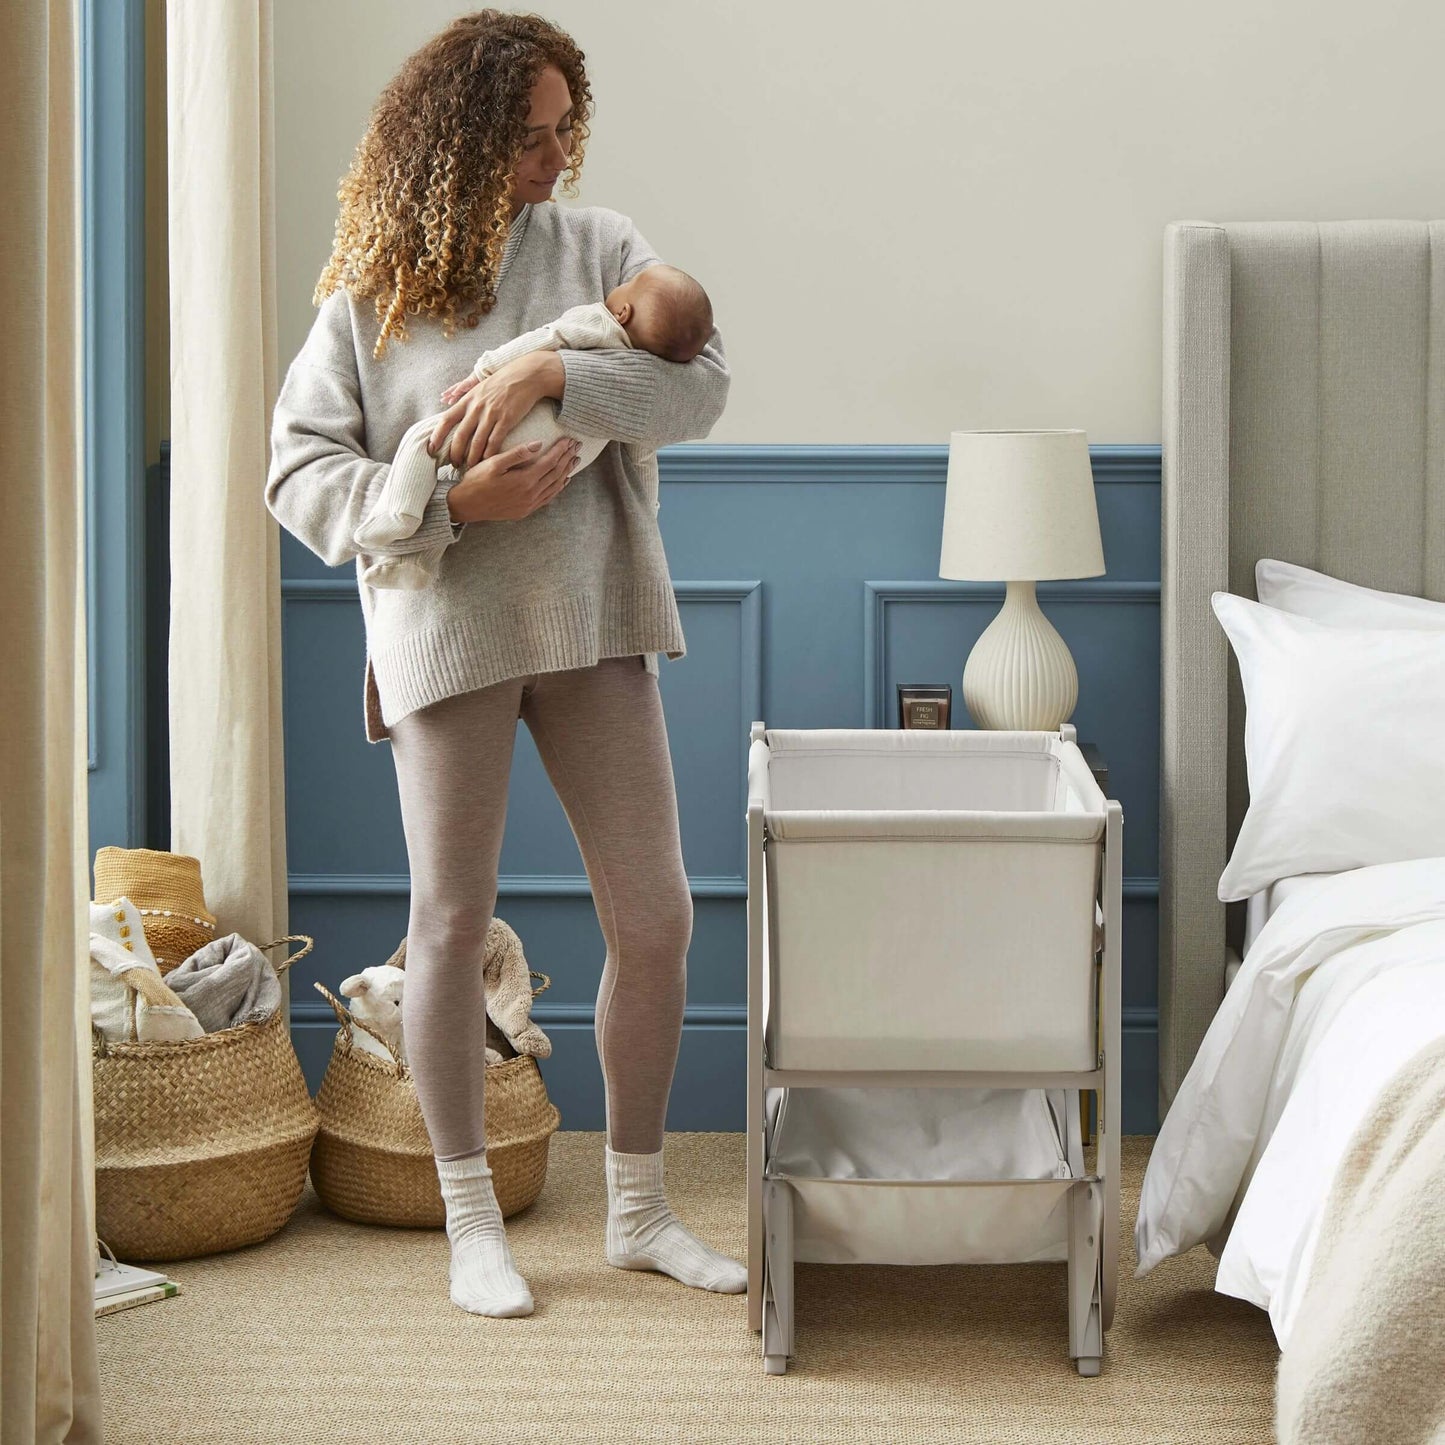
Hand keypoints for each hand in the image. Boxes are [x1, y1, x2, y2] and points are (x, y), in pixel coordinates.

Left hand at [428, 354, 550, 470]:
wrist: (526, 375)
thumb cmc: (504, 383)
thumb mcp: (481, 388)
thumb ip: (469, 402)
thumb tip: (457, 413)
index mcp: (468, 400)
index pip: (446, 420)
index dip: (436, 436)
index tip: (431, 449)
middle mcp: (476, 407)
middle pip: (460, 436)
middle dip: (455, 454)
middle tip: (454, 466)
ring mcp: (491, 413)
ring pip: (476, 442)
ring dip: (472, 458)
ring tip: (471, 468)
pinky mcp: (506, 419)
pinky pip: (495, 441)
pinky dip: (490, 454)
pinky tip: (488, 462)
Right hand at [445, 437, 581, 522]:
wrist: (466, 506)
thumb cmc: (477, 481)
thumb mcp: (493, 463)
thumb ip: (517, 454)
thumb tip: (538, 444)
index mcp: (524, 480)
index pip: (550, 462)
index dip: (561, 450)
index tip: (569, 439)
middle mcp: (531, 494)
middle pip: (556, 473)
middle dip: (567, 458)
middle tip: (577, 446)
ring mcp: (529, 504)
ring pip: (555, 486)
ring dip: (566, 472)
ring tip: (575, 460)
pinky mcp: (526, 510)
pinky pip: (548, 498)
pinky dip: (558, 488)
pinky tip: (563, 481)